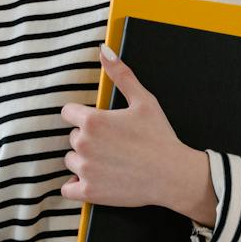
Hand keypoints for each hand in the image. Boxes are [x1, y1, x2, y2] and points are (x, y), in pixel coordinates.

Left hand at [60, 44, 205, 215]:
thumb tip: (104, 50)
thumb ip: (121, 75)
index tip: (100, 124)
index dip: (83, 116)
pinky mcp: (89, 192)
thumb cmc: (159, 137)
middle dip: (89, 140)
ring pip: (72, 161)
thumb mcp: (143, 101)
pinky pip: (68, 189)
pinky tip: (95, 180)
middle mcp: (83, 144)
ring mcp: (85, 169)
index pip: (68, 113)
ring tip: (110, 162)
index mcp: (92, 121)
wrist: (172, 175)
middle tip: (114, 145)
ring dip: (84, 161)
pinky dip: (77, 186)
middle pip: (73, 138)